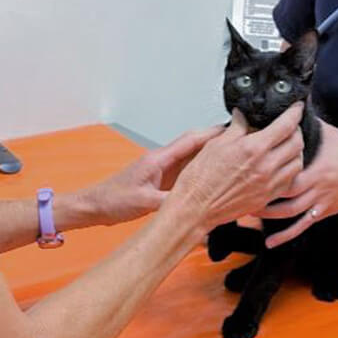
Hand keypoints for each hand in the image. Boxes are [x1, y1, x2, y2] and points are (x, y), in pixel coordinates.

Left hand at [84, 126, 224, 224]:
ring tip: (234, 159)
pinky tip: (213, 179)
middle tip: (242, 142)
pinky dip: (201, 173)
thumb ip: (170, 202)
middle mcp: (163, 161)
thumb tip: (194, 207)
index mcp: (159, 159)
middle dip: (219, 143)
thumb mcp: (144, 203)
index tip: (234, 130)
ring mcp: (163, 170)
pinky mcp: (162, 181)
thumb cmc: (112, 200)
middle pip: (197, 146)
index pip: (192, 140)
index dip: (214, 134)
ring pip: (193, 159)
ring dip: (212, 157)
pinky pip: (187, 174)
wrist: (95, 206)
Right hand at [171, 104, 304, 231]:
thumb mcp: (216, 143)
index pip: (286, 125)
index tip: (296, 107)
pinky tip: (280, 165)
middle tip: (290, 125)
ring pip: (298, 163)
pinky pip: (290, 181)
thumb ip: (237, 127)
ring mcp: (268, 184)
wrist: (196, 207)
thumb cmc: (201, 179)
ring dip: (296, 151)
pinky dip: (290, 170)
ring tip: (286, 145)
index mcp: (253, 149)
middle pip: (297, 143)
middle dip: (296, 130)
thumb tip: (243, 115)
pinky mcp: (267, 197)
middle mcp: (265, 167)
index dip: (295, 112)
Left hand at [259, 119, 337, 246]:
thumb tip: (293, 107)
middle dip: (263, 195)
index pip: (288, 172)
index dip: (269, 172)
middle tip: (243, 192)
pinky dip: (285, 235)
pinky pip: (302, 226)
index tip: (249, 169)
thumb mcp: (330, 133)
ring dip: (269, 214)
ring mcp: (320, 201)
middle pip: (285, 195)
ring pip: (290, 213)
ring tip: (250, 212)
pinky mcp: (324, 211)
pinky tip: (271, 242)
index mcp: (316, 168)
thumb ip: (309, 123)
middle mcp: (317, 187)